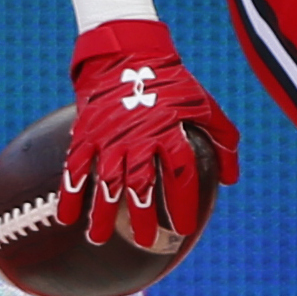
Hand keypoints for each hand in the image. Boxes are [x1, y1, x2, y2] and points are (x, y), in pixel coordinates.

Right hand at [64, 19, 239, 248]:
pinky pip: (75, 166)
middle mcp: (138, 138)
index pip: (179, 175)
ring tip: (98, 238)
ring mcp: (109, 136)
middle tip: (145, 240)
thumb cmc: (173, 83)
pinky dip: (69, 192)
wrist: (129, 55)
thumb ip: (223, 140)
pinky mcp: (86, 132)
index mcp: (169, 132)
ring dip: (100, 212)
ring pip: (104, 181)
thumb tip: (230, 179)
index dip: (182, 204)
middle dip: (142, 216)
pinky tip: (66, 217)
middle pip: (140, 185)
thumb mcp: (206, 106)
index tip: (184, 228)